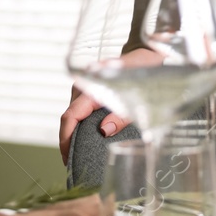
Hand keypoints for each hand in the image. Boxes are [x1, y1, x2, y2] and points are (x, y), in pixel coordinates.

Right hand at [58, 46, 161, 163]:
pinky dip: (80, 124)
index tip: (67, 157)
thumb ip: (121, 115)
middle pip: (69, 116)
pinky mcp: (90, 88)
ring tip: (77, 153)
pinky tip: (85, 137)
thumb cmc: (145, 74)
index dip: (66, 138)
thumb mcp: (138, 98)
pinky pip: (80, 109)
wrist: (150, 55)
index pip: (70, 115)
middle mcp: (84, 85)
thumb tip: (104, 131)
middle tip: (73, 161)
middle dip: (68, 139)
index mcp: (93, 86)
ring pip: (73, 113)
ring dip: (74, 132)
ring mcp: (85, 86)